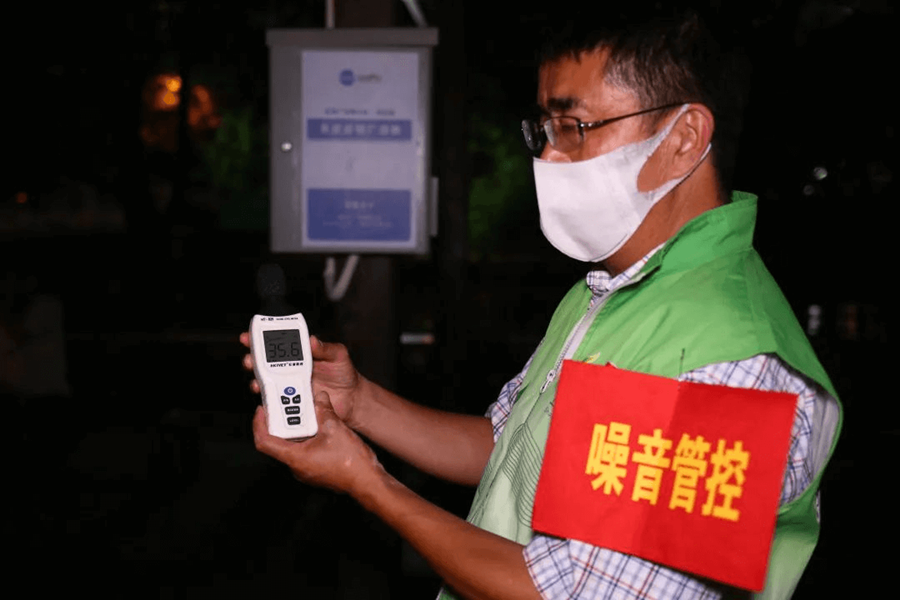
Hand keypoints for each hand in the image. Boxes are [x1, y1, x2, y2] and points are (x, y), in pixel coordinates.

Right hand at [240, 332, 363, 426]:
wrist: (351, 399)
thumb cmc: (345, 373)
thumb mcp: (338, 356)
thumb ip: (326, 348)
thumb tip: (312, 340)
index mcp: (301, 354)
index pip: (278, 343)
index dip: (261, 339)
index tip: (249, 337)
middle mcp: (291, 368)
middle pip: (265, 362)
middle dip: (253, 360)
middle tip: (249, 359)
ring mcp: (290, 385)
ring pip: (267, 382)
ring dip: (258, 381)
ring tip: (257, 382)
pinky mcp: (292, 401)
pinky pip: (277, 401)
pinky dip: (270, 400)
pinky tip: (268, 400)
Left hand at [253, 391, 381, 495]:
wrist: (368, 481)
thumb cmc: (352, 464)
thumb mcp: (335, 428)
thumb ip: (324, 410)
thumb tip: (320, 398)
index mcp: (295, 458)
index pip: (264, 442)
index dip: (259, 424)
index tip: (262, 411)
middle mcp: (297, 466)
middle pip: (278, 441)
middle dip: (282, 421)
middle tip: (285, 405)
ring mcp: (306, 469)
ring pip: (293, 445)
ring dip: (297, 428)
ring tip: (304, 412)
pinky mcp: (315, 468)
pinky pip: (304, 450)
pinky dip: (307, 436)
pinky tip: (318, 426)